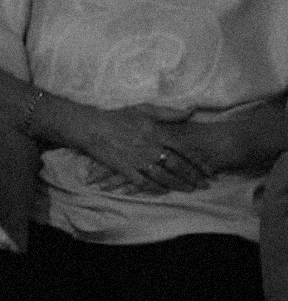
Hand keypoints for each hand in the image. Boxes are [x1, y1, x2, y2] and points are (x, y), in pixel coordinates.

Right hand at [73, 103, 209, 193]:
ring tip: (188, 190)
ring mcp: (137, 160)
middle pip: (176, 166)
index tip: (209, 169)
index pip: (183, 148)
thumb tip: (190, 112)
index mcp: (155, 131)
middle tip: (202, 185)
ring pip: (163, 177)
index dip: (198, 160)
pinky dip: (156, 189)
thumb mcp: (143, 109)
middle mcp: (149, 147)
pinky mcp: (126, 170)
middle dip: (192, 177)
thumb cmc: (118, 117)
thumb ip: (168, 112)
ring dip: (178, 185)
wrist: (92, 128)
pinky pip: (144, 183)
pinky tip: (164, 191)